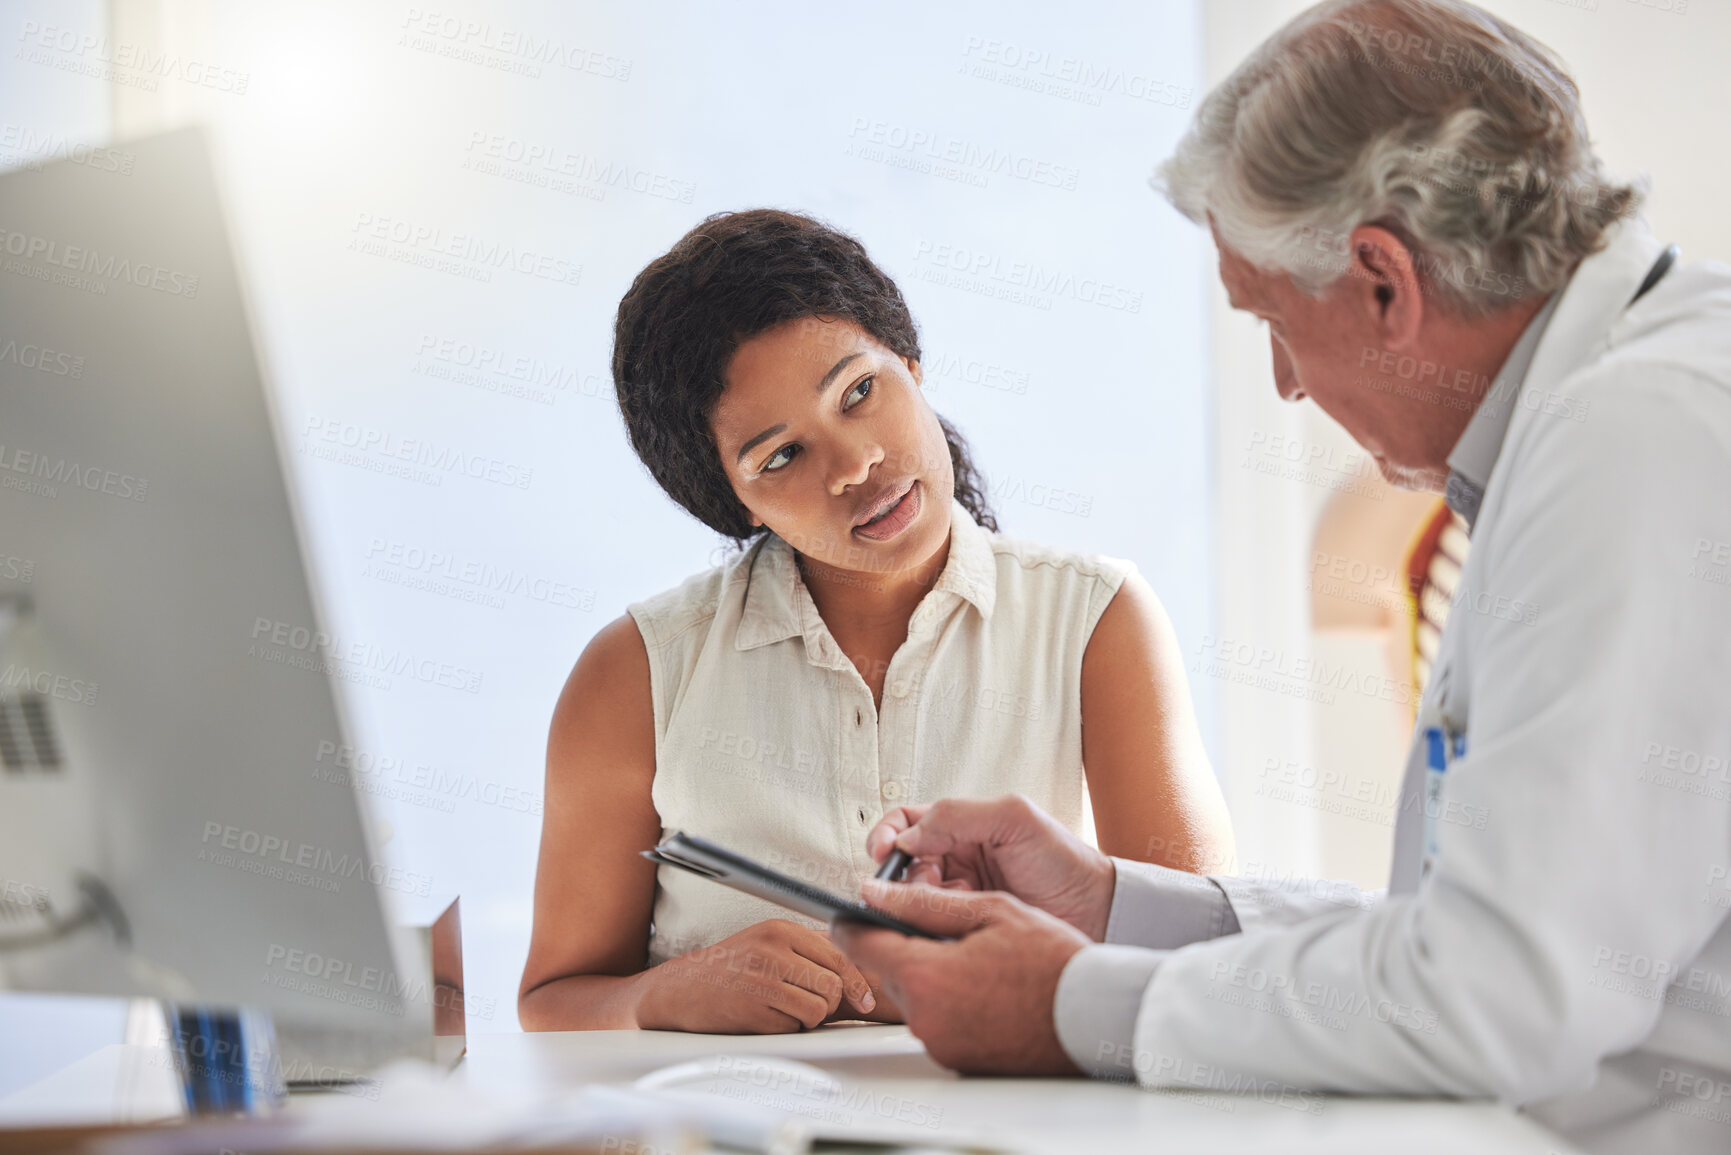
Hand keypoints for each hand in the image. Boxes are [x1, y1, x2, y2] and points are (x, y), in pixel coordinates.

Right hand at [635, 919, 878, 1032]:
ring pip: (819, 1009)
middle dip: (829, 1003)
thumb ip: (809, 951)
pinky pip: (793, 1027)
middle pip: (833, 985)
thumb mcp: (768, 943)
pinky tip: (766, 1016)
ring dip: (809, 1018)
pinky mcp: (752, 1009)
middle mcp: (773, 950)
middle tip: (809, 1004)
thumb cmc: (729, 967)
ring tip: (786, 1009)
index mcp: (781, 929)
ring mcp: (761, 979)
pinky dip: (787, 1028)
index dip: (857, 982)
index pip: (840, 954)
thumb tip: (858, 974)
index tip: (863, 999)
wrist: (680, 988)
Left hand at [832, 879, 1090, 1074]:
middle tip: (946, 929)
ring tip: (977, 959)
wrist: (1095, 1017)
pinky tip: (985, 987)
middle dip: (905, 946)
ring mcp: (940, 1043)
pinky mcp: (956, 1059)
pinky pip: (936, 1021)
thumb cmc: (1054, 963)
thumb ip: (925, 902)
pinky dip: (951, 1002)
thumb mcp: (990, 911)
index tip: (853, 911)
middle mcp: (925, 1017)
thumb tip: (876, 893)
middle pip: (888, 971)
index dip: (854, 922)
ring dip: (931, 975)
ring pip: (913, 996)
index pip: (860, 945)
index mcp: (926, 976)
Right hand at [866, 794, 1115, 939]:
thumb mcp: (1014, 818)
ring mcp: (958, 895)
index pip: (905, 823)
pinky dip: (932, 925)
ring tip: (947, 904)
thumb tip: (907, 836)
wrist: (1096, 911)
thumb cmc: (1062, 860)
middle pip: (901, 864)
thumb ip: (958, 815)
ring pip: (912, 897)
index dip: (886, 835)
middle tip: (916, 887)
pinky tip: (955, 924)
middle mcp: (954, 858)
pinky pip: (931, 926)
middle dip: (900, 876)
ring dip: (918, 901)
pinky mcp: (964, 928)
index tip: (883, 853)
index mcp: (961, 826)